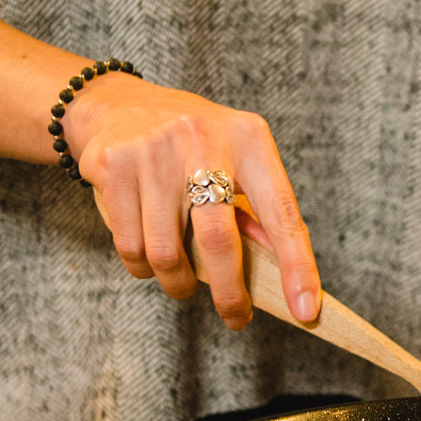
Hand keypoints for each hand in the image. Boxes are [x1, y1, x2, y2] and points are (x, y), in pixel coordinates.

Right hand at [66, 73, 320, 328]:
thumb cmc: (193, 144)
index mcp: (249, 139)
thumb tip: (277, 273)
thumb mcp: (236, 158)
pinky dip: (143, 268)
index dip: (297, 266)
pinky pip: (130, 246)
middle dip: (230, 293)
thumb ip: (255, 208)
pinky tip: (149, 259)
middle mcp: (203, 140)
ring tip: (182, 282)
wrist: (117, 103)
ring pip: (166, 253)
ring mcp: (154, 152)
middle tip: (235, 317)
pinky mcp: (113, 166)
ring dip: (178, 283)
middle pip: (218, 241)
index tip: (306, 310)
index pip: (281, 213)